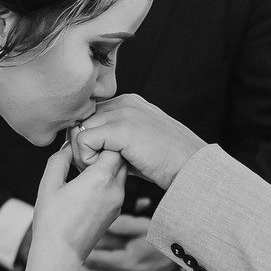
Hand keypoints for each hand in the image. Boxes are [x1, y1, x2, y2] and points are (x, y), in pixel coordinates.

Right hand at [28, 143, 126, 270]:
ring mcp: (118, 202)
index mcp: (100, 178)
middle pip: (120, 158)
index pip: (113, 146)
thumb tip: (68, 146)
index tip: (84, 144)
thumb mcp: (49, 185)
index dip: (100, 141)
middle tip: (85, 155)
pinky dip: (107, 182)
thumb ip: (59, 160)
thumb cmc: (51, 221)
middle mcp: (115, 189)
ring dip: (107, 168)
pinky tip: (88, 188)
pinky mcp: (116, 212)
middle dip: (105, 152)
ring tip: (85, 172)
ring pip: (120, 174)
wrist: (61, 255)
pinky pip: (117, 188)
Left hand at [72, 95, 206, 189]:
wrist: (190, 166)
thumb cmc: (167, 162)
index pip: (90, 115)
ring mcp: (123, 113)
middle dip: (82, 146)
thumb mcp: (138, 143)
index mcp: (128, 103)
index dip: (88, 139)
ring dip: (83, 153)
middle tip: (94, 166)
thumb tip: (89, 148)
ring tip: (101, 167)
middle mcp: (124, 102)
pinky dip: (87, 158)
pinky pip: (84, 140)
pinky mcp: (121, 128)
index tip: (96, 158)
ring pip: (79, 130)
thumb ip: (116, 139)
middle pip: (81, 121)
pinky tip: (105, 167)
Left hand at [73, 215, 178, 270]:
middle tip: (66, 258)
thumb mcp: (143, 226)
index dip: (81, 253)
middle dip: (77, 267)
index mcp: (128, 261)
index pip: (95, 260)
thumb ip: (120, 223)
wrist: (178, 257)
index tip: (72, 245)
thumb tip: (99, 219)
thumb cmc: (160, 239)